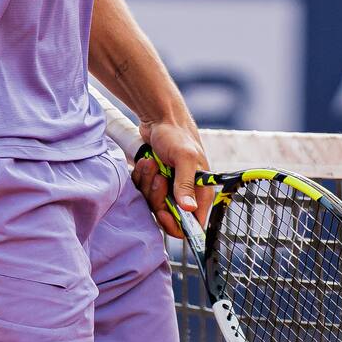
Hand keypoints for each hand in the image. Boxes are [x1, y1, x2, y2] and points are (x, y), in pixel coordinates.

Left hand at [132, 118, 213, 239]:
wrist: (159, 117)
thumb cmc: (176, 134)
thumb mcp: (184, 157)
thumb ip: (186, 183)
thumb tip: (189, 209)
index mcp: (200, 190)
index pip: (193, 223)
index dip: (177, 224)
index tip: (163, 212)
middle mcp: (186, 192)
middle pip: (169, 215)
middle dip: (158, 199)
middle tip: (159, 178)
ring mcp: (169, 188)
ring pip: (154, 204)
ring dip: (148, 184)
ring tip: (152, 164)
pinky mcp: (155, 182)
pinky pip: (144, 192)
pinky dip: (141, 179)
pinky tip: (145, 162)